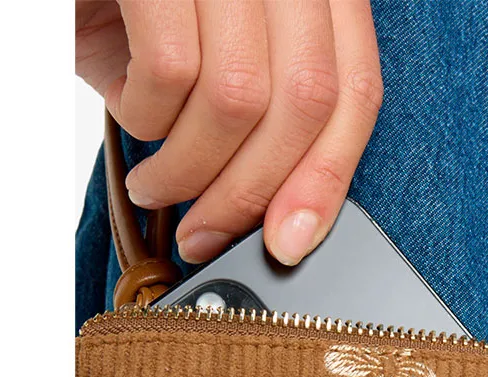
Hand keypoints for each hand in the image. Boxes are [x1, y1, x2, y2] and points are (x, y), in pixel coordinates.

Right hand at [75, 0, 382, 264]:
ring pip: (241, 97)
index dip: (327, 179)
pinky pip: (172, 68)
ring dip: (190, 170)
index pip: (355, 91)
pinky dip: (146, 117)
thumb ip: (250, 120)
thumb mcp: (211, 49)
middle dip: (251, 194)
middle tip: (206, 234)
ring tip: (156, 186)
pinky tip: (132, 116)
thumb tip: (262, 217)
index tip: (290, 241)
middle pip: (306, 104)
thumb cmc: (141, 1)